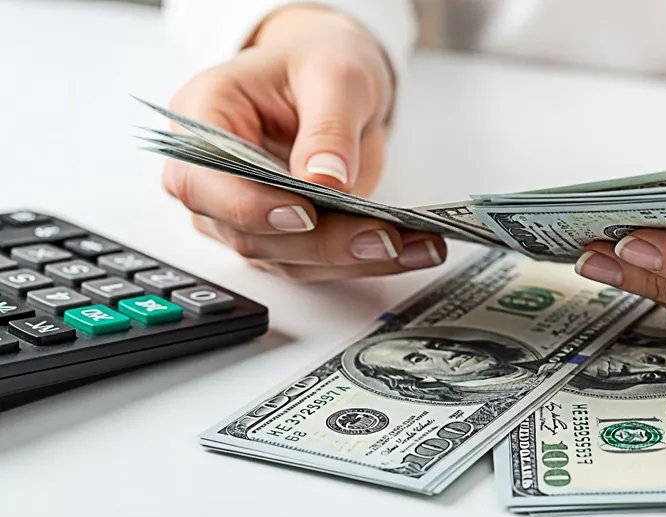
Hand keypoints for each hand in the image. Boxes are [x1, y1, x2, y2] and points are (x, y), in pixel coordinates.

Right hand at [162, 5, 444, 281]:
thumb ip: (327, 129)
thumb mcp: (333, 76)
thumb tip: (326, 183)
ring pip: (286, 257)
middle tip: (384, 236)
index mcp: (203, 118)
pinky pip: (318, 261)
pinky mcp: (280, 237)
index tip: (304, 213)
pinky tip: (414, 249)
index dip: (249, 206)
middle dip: (321, 242)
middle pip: (249, 232)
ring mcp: (241, 213)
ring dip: (354, 258)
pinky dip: (367, 259)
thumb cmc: (316, 63)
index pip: (204, 179)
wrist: (331, 80)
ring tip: (418, 245)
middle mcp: (212, 175)